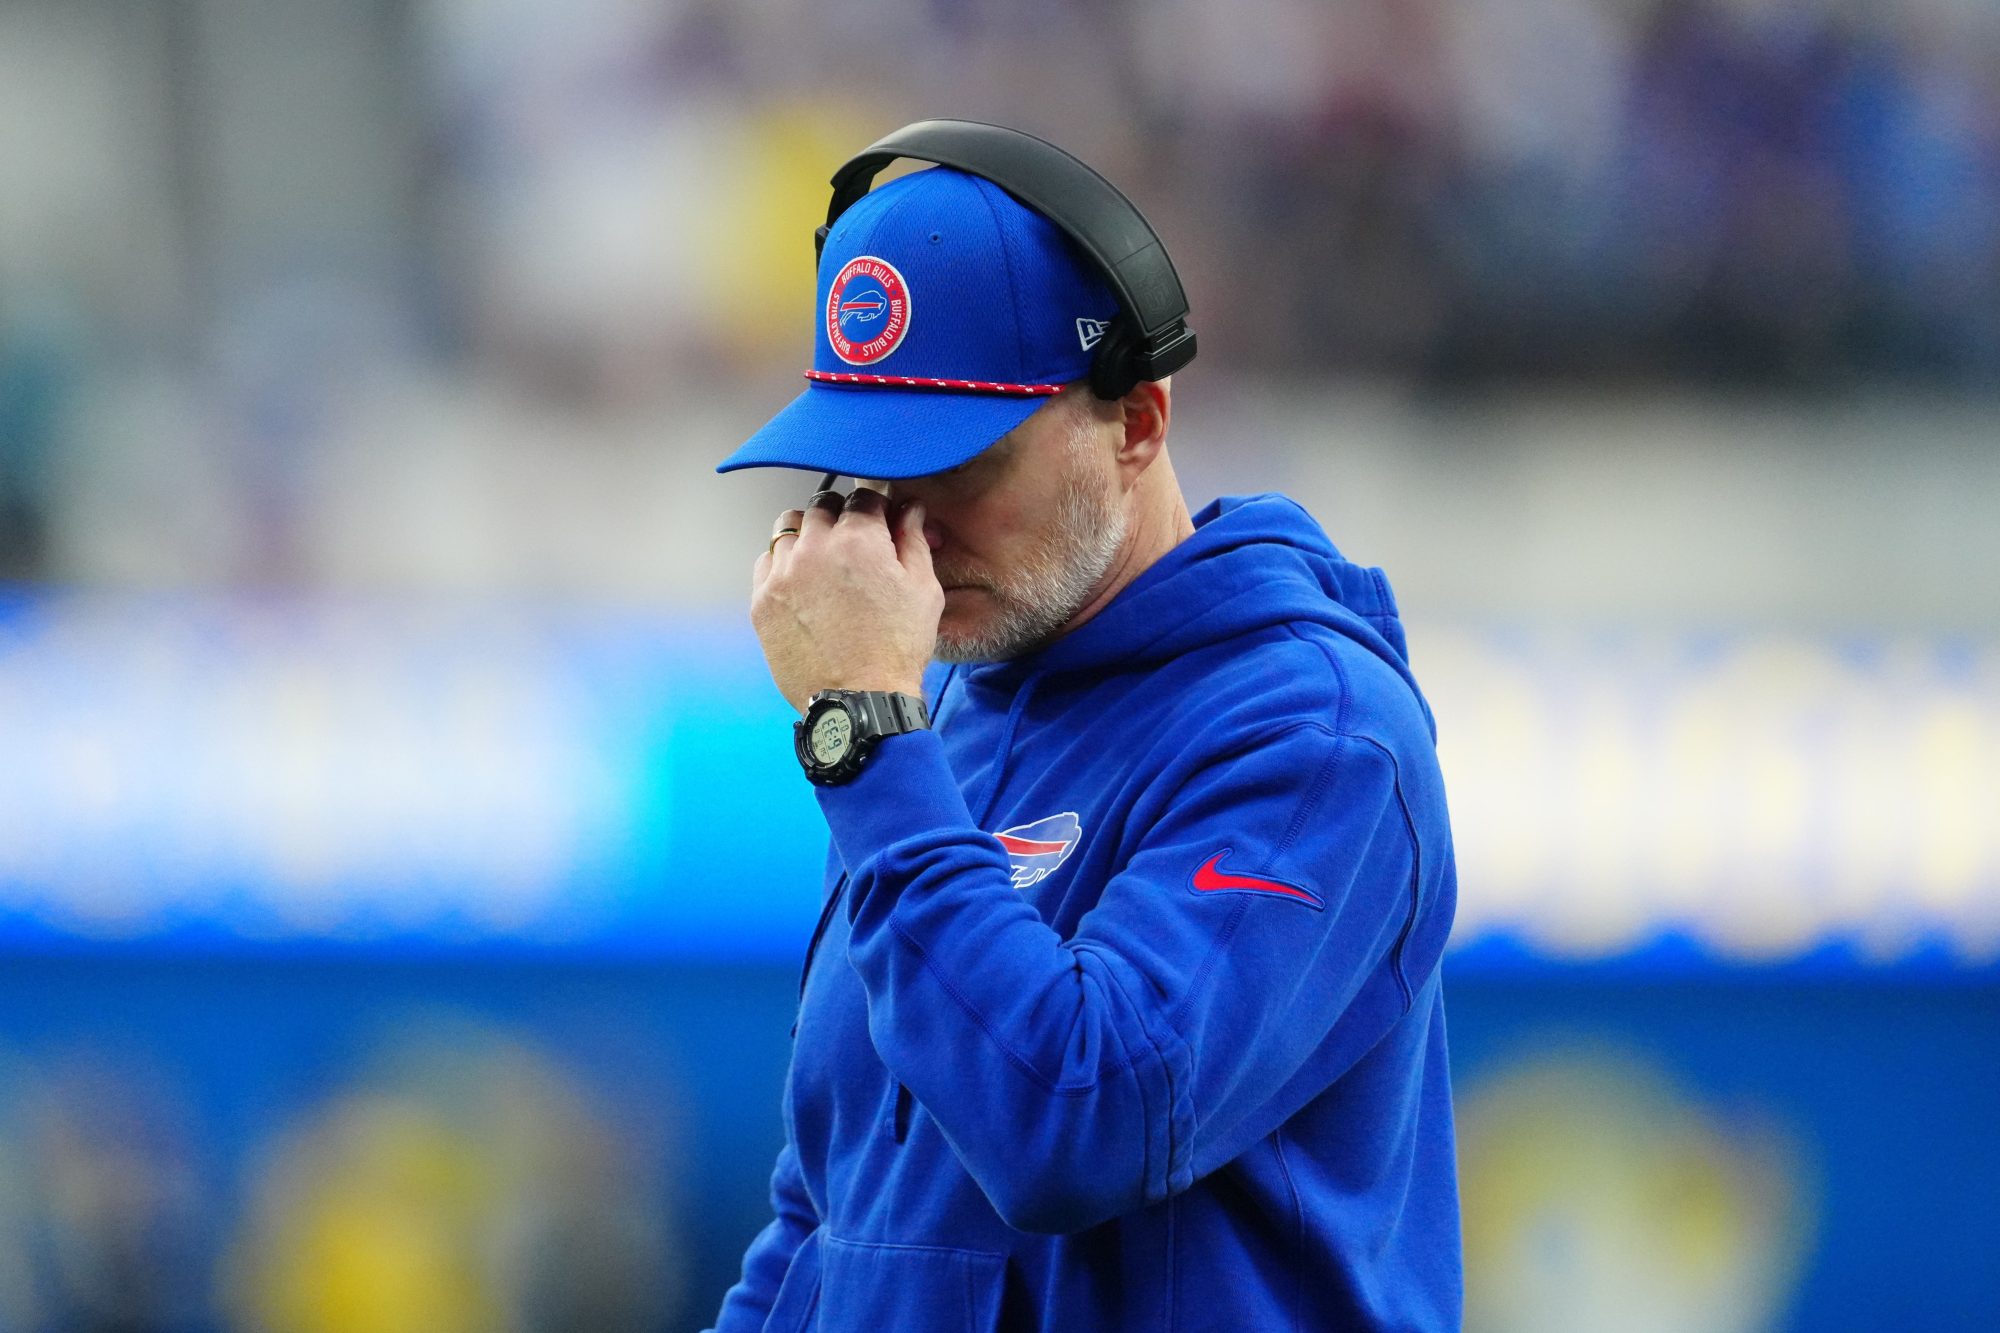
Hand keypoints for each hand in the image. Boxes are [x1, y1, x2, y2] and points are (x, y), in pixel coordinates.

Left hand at [751, 488, 943, 712]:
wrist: (858, 702)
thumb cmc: (896, 649)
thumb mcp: (924, 590)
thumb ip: (913, 541)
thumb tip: (909, 511)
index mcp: (859, 539)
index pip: (864, 496)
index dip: (876, 508)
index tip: (880, 522)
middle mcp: (815, 548)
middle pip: (823, 506)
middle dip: (841, 517)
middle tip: (854, 544)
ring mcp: (783, 574)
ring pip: (788, 527)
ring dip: (807, 533)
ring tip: (822, 559)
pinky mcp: (762, 601)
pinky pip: (766, 561)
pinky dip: (783, 563)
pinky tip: (801, 582)